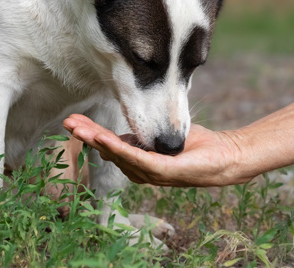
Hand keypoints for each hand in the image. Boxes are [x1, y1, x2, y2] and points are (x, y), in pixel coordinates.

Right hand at [63, 114, 247, 186]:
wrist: (225, 156)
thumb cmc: (196, 145)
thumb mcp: (163, 134)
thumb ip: (144, 132)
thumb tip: (126, 123)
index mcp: (139, 161)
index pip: (110, 145)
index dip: (91, 133)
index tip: (74, 119)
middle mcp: (141, 171)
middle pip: (107, 152)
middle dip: (86, 136)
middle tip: (67, 123)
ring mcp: (151, 173)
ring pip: (117, 155)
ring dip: (97, 141)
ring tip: (80, 128)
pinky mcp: (163, 172)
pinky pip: (136, 159)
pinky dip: (118, 148)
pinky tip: (104, 138)